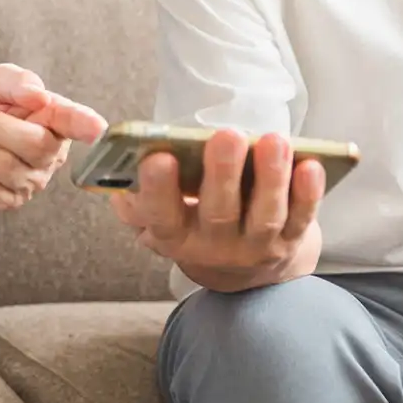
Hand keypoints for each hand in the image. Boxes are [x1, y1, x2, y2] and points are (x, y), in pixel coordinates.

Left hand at [0, 65, 105, 211]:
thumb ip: (17, 81)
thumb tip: (37, 94)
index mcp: (56, 118)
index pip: (75, 122)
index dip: (86, 124)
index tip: (97, 127)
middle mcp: (52, 153)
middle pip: (34, 145)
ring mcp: (33, 182)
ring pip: (6, 167)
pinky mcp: (8, 201)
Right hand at [109, 130, 324, 292]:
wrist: (236, 268)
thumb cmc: (188, 217)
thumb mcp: (152, 207)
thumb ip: (128, 181)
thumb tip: (92, 136)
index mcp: (172, 235)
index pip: (160, 216)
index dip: (157, 189)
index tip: (158, 157)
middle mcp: (212, 248)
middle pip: (218, 213)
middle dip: (222, 173)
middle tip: (227, 135)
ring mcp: (254, 248)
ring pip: (264, 216)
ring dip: (271, 178)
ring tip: (274, 140)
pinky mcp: (289, 242)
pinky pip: (301, 219)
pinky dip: (307, 194)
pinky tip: (310, 165)